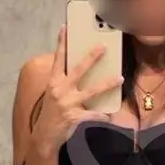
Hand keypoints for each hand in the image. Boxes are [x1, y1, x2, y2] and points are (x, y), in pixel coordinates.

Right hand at [32, 26, 122, 154]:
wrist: (44, 136)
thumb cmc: (51, 113)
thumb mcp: (52, 94)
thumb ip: (63, 82)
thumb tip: (77, 70)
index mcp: (53, 82)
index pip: (58, 59)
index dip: (61, 43)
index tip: (65, 28)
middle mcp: (60, 90)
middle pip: (79, 70)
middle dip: (92, 57)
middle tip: (103, 46)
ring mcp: (68, 103)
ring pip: (92, 91)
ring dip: (107, 84)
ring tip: (120, 78)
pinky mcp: (75, 117)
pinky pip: (94, 115)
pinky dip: (103, 116)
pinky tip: (111, 116)